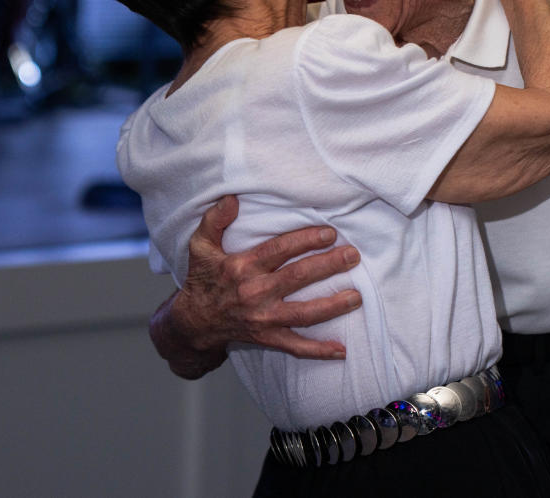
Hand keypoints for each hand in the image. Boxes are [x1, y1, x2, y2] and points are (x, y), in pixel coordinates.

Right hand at [156, 196, 361, 372]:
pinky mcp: (267, 338)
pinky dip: (318, 350)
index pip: (279, 250)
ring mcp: (262, 318)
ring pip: (303, 313)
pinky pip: (295, 347)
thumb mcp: (201, 246)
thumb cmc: (203, 279)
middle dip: (328, 266)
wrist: (193, 322)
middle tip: (353, 255)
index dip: (305, 240)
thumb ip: (215, 220)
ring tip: (357, 296)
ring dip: (332, 306)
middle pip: (298, 277)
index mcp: (242, 267)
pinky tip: (341, 350)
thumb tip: (232, 198)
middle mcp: (254, 293)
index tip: (329, 233)